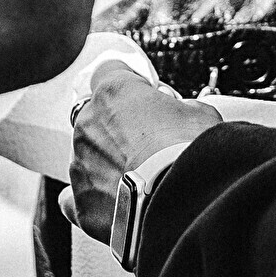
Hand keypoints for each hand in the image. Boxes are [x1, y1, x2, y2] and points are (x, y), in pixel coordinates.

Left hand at [62, 59, 222, 244]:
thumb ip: (181, 108)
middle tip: (149, 144)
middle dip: (119, 127)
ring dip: (108, 163)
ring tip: (142, 180)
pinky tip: (112, 203)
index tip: (146, 98)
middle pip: (97, 117)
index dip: (131, 86)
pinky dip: (92, 198)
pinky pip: (76, 197)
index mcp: (113, 91)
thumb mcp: (199, 114)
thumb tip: (185, 114)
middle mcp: (87, 122)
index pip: (110, 72)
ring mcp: (80, 162)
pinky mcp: (81, 201)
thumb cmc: (190, 151)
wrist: (182, 199)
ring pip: (88, 156)